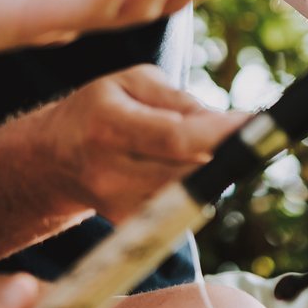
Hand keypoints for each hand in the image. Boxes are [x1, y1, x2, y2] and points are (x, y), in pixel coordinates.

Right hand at [33, 66, 247, 223]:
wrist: (53, 159)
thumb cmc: (97, 110)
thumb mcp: (129, 82)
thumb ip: (177, 99)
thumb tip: (222, 122)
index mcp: (108, 124)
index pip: (175, 137)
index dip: (220, 133)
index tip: (254, 123)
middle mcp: (110, 170)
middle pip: (189, 170)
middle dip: (221, 151)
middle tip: (236, 132)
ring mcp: (119, 204)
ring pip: (190, 192)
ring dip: (208, 170)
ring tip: (202, 147)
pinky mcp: (129, 224)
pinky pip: (178, 208)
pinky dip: (191, 188)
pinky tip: (182, 169)